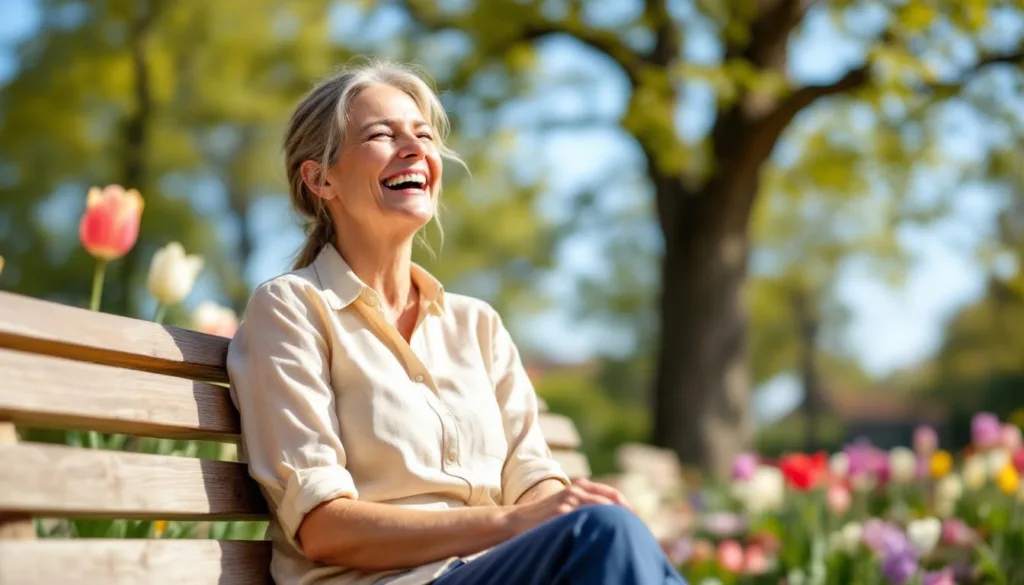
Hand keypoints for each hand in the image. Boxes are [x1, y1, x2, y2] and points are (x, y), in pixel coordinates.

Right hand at [502, 478, 631, 535]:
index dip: (627, 508)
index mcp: (581, 485)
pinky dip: (596, 526)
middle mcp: (576, 489)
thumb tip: (613, 517)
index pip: (613, 494)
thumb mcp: (568, 504)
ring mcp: (568, 499)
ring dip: (613, 521)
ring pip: (600, 508)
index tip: (637, 522)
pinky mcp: (560, 511)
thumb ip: (587, 504)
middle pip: (611, 501)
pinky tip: (602, 536)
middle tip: (636, 531)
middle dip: (625, 515)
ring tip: (623, 535)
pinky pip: (584, 518)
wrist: (518, 520)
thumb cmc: (546, 515)